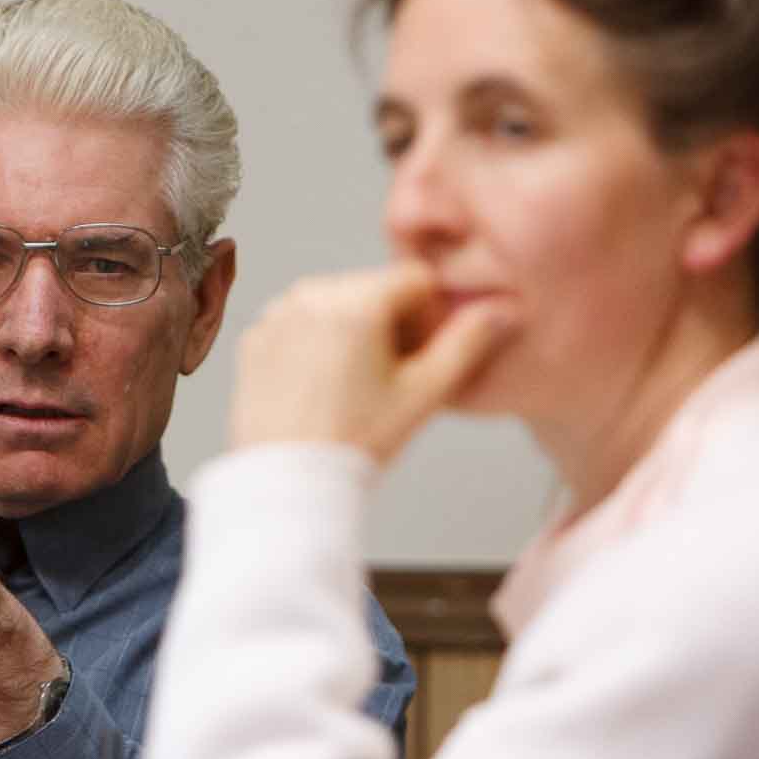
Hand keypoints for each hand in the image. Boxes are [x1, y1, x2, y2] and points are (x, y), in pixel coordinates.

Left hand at [231, 262, 515, 464]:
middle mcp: (311, 294)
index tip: (422, 354)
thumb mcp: (424, 394)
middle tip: (390, 377)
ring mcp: (277, 314)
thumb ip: (468, 343)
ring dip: (352, 331)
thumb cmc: (356, 441)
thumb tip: (504, 309)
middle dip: (390, 323)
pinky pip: (299, 324)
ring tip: (354, 386)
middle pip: (373, 289)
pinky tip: (321, 386)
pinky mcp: (254, 336)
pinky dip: (314, 343)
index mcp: (357, 300)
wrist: (288, 481)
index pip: (415, 278)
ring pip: (336, 304)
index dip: (429, 314)